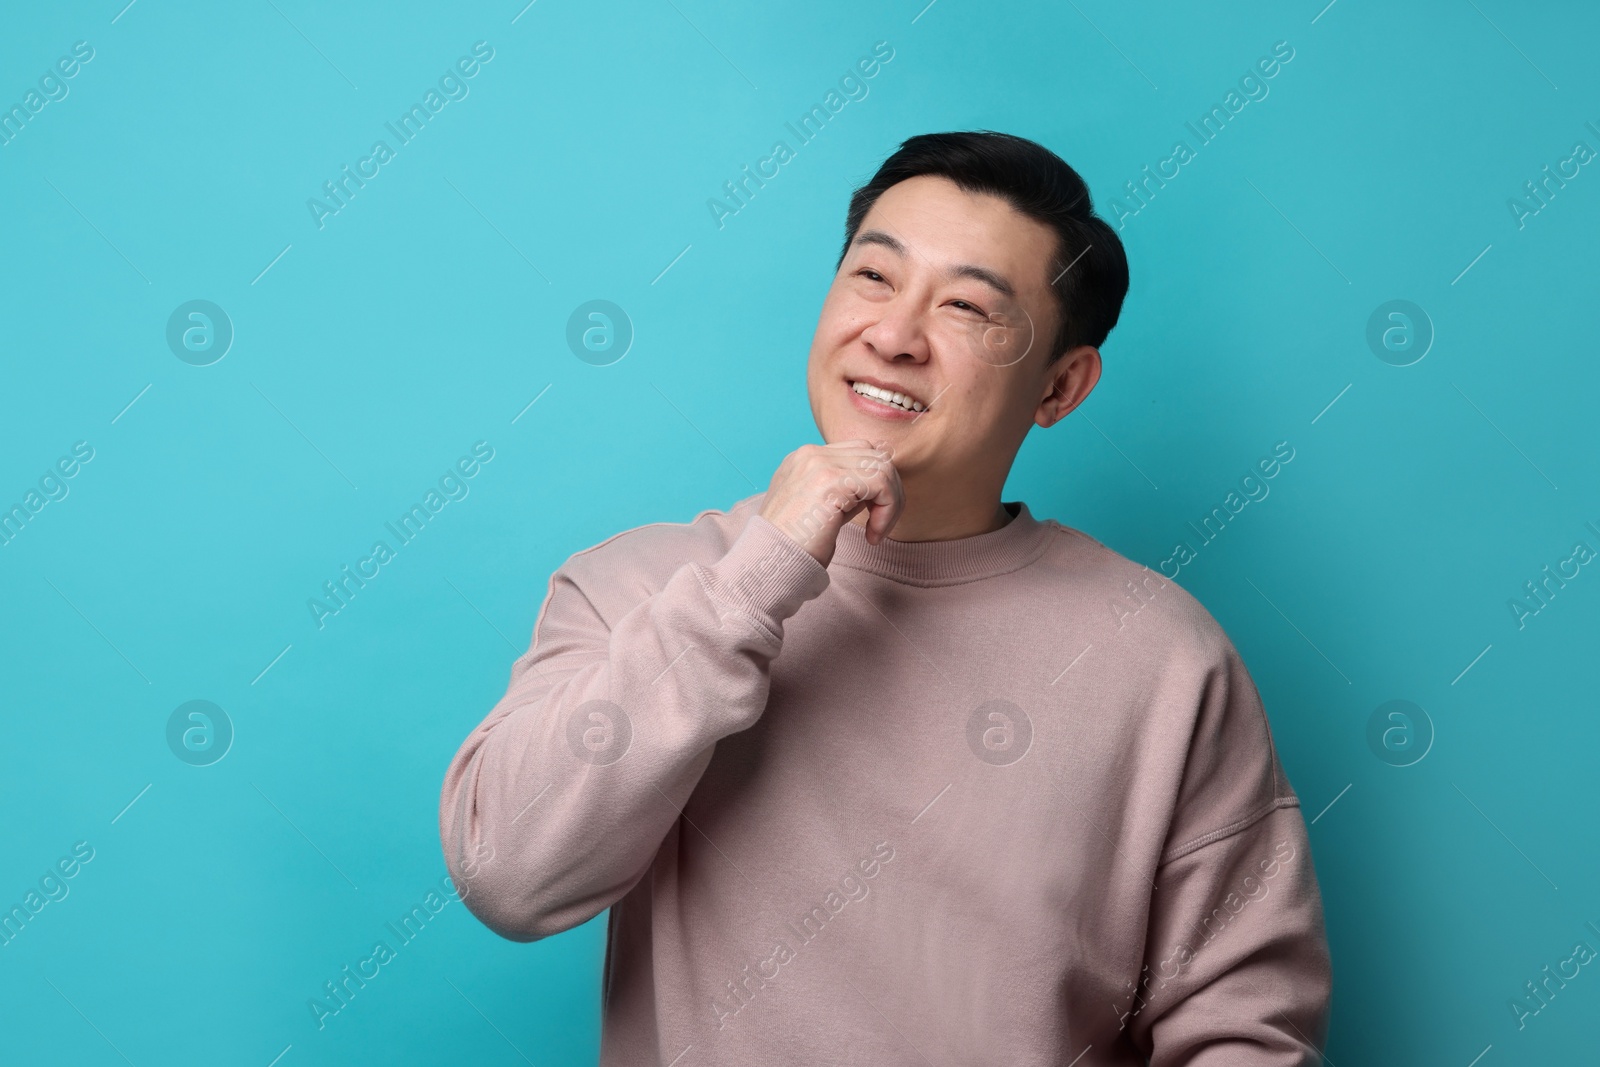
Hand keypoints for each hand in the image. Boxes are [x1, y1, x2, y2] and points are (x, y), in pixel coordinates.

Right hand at [758, 440, 902, 565]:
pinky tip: (873, 535)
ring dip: (891, 503)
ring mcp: (819, 463)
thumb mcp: (820, 510)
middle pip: (874, 455)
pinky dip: (888, 511)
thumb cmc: (794, 547)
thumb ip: (846, 492)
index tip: (873, 517)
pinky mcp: (830, 480)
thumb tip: (880, 486)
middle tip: (881, 525)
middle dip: (889, 492)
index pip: (859, 452)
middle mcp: (810, 454)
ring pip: (882, 467)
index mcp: (804, 459)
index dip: (876, 483)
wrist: (768, 565)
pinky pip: (881, 483)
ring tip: (878, 532)